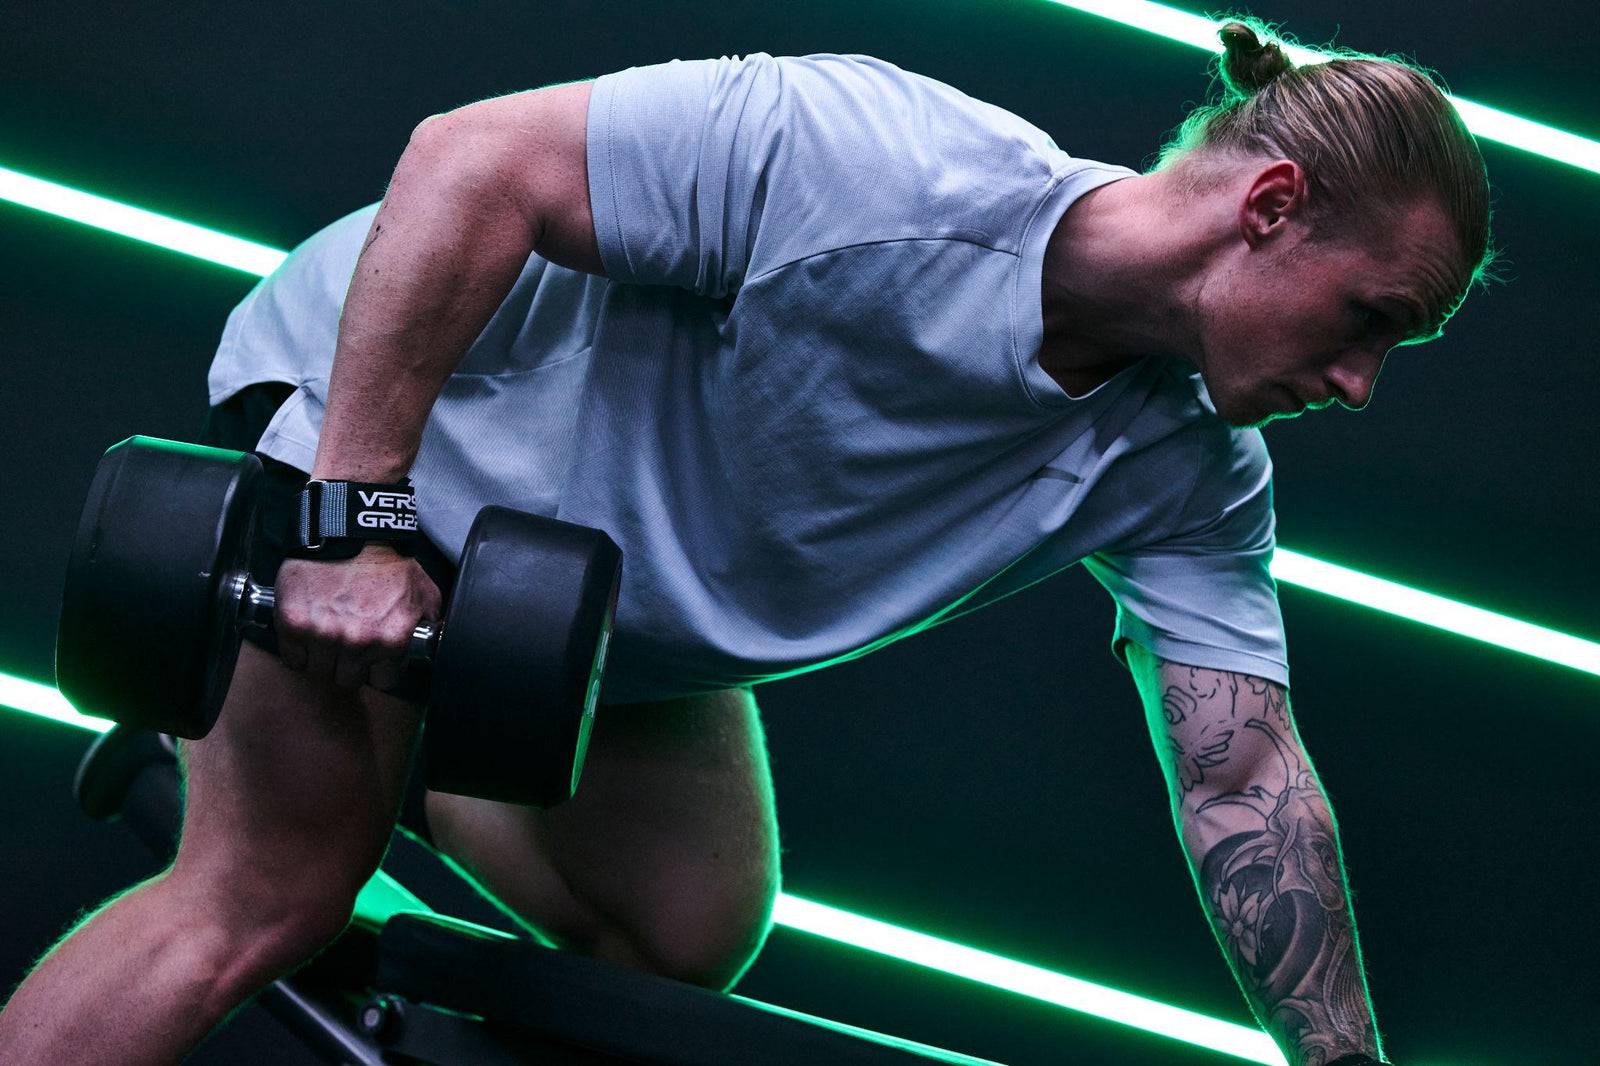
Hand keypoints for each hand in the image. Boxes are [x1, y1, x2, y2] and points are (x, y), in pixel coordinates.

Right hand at [275, 544, 441, 691]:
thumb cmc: (387, 559)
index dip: (378, 668)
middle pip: (348, 681)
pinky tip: (308, 632)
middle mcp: (357, 643)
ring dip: (324, 658)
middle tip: (348, 642)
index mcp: (392, 640)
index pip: (383, 681)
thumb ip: (429, 624)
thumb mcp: (424, 593)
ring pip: (319, 672)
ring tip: (328, 635)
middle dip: (350, 665)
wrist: (349, 529)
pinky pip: (292, 658)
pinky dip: (298, 649)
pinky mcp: (293, 624)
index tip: (373, 657)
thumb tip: (432, 644)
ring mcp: (322, 635)